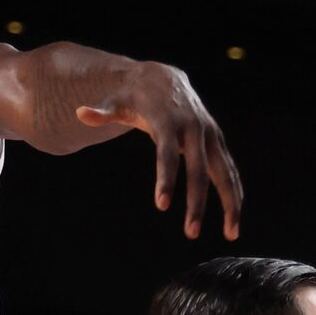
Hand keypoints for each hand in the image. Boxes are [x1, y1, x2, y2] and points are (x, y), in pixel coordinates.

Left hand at [76, 63, 241, 239]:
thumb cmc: (135, 97)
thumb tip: (80, 113)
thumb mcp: (116, 102)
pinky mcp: (218, 142)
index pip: (167, 154)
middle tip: (190, 234)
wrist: (165, 78)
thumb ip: (101, 112)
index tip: (162, 206)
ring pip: (224, 172)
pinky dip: (235, 194)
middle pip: (198, 170)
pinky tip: (234, 220)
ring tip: (231, 235)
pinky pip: (230, 171)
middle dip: (196, 203)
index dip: (165, 179)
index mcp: (169, 121)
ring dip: (230, 204)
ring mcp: (210, 136)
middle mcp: (195, 129)